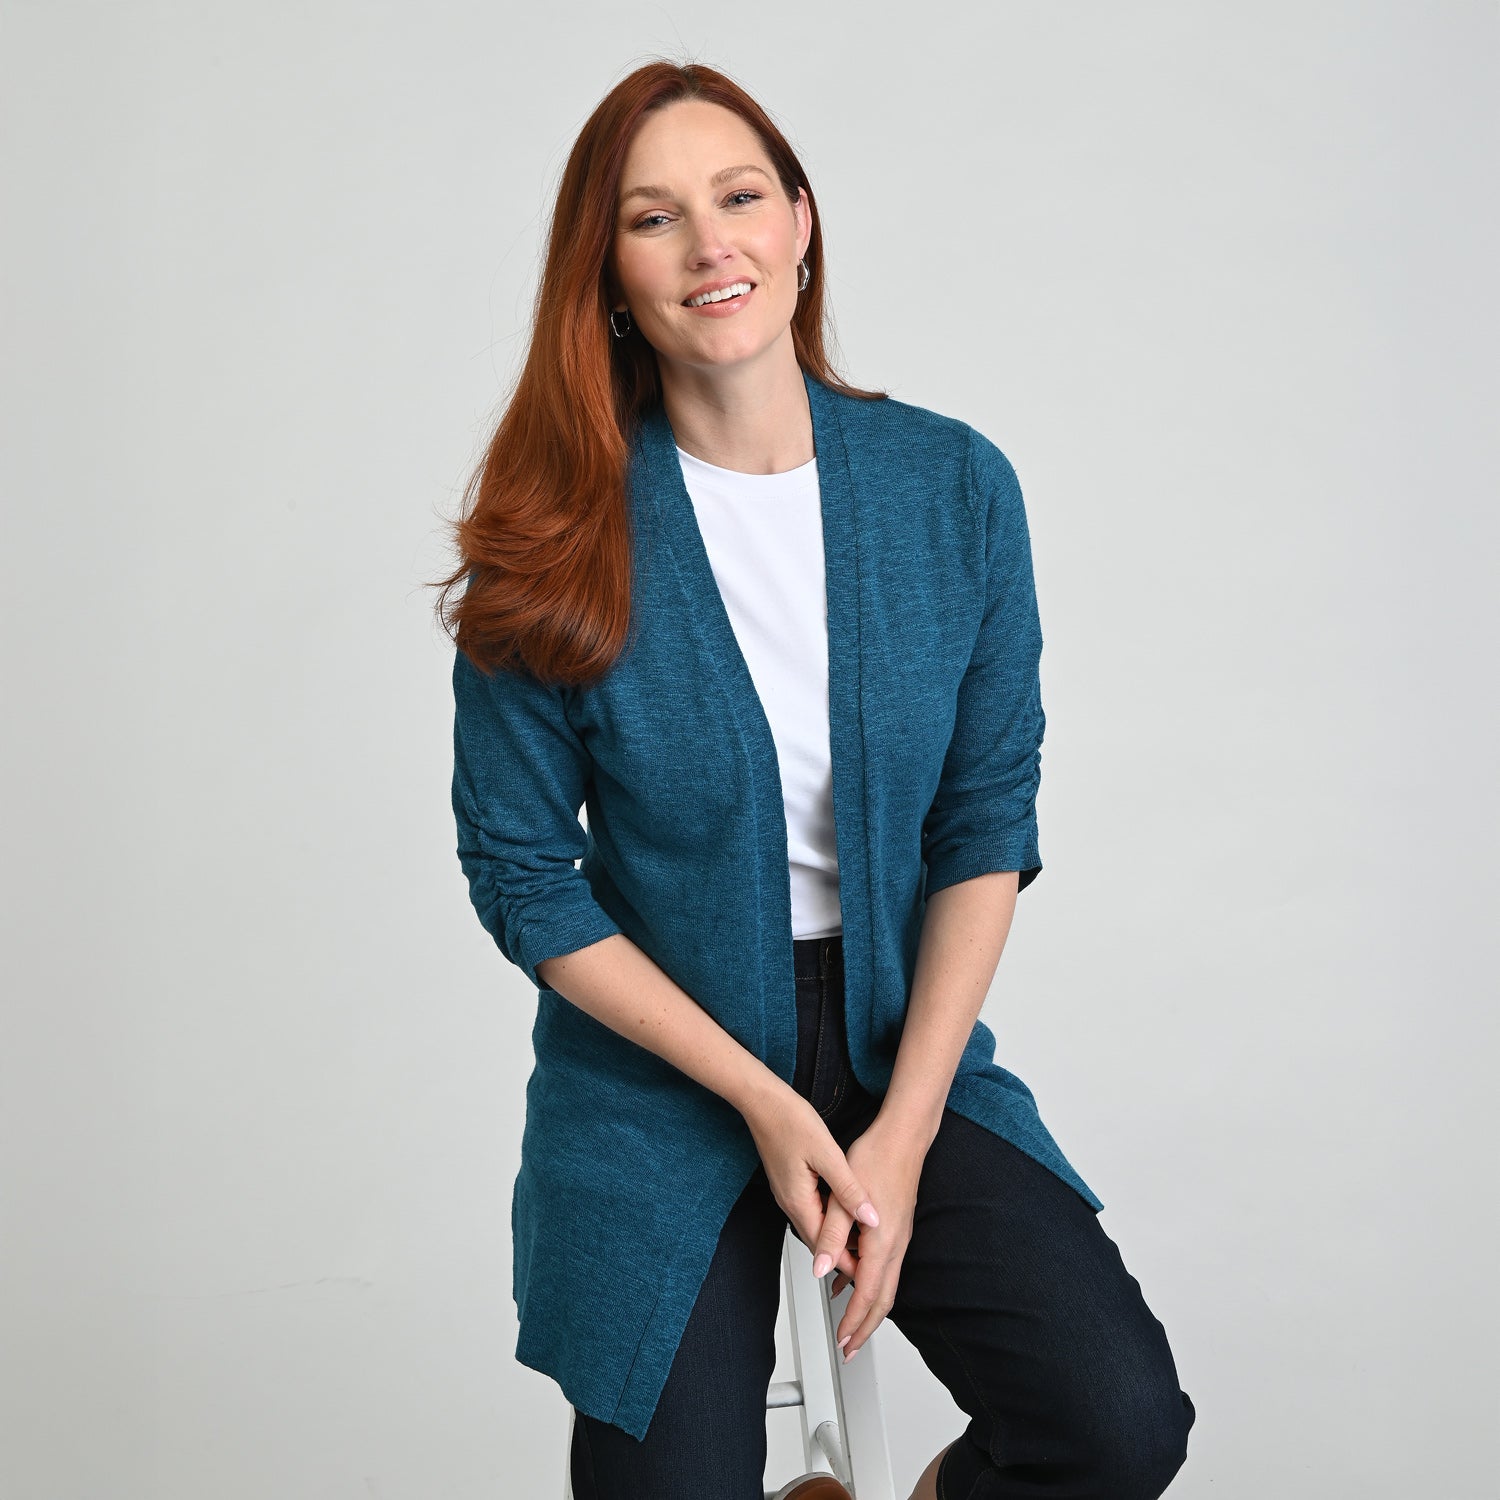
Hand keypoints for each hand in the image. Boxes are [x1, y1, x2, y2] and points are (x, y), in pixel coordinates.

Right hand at [742, 1082, 880, 1287]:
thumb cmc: (790, 1121)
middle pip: (820, 1241)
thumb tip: (871, 1218)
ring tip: (864, 1240)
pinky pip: (812, 1210)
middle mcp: (790, 1204)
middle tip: (871, 1263)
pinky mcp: (790, 1183)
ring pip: (816, 1226)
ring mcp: (788, 1194)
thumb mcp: (827, 1154)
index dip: (848, 1262)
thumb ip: (849, 1189)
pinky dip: (830, 1218)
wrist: (763, 1101)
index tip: (870, 1273)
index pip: (825, 1247)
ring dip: (837, 1236)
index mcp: (798, 1202)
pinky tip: (845, 1211)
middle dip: (844, 1254)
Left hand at [818, 1111, 926, 1360]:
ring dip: (869, 1308)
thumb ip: (830, 1235)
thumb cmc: (876, 1157)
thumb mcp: (843, 1195)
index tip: (842, 1341)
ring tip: (849, 1324)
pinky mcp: (897, 1228)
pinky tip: (850, 1279)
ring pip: (887, 1285)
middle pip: (884, 1299)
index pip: (868, 1293)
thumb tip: (819, 1268)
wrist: (903, 1136)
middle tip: (849, 1349)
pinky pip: (885, 1267)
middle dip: (865, 1327)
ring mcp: (899, 1237)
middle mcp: (896, 1244)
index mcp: (882, 1240)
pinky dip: (871, 1283)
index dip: (853, 1321)